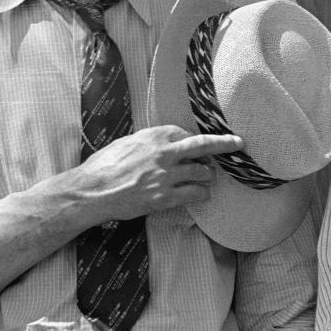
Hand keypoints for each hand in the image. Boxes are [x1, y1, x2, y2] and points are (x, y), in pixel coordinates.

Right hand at [74, 125, 241, 223]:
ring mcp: (166, 175)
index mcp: (154, 136)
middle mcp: (164, 153)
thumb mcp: (127, 143)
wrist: (91, 191)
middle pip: (204, 145)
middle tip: (239, 144)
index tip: (205, 143)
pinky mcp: (164, 197)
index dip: (197, 141)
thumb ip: (149, 142)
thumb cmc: (103, 166)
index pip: (187, 134)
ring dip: (208, 175)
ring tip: (209, 178)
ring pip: (201, 172)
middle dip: (225, 144)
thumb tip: (162, 143)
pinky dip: (202, 193)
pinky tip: (204, 194)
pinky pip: (193, 194)